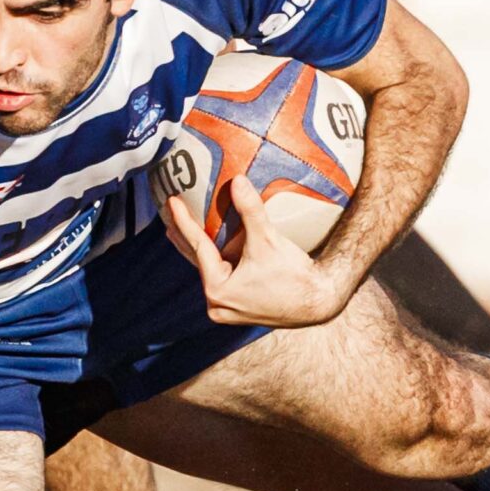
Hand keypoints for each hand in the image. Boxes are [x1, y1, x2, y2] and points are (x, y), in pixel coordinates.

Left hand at [162, 178, 348, 328]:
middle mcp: (218, 305)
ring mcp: (227, 310)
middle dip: (183, 236)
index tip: (172, 202)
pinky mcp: (239, 308)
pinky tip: (211, 250)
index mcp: (218, 290)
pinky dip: (214, 261)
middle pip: (196, 261)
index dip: (184, 221)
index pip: (197, 247)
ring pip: (207, 271)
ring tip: (181, 230)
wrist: (319, 301)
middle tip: (170, 213)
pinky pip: (219, 278)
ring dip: (197, 249)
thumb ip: (250, 210)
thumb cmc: (293, 274)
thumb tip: (238, 180)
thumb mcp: (267, 240)